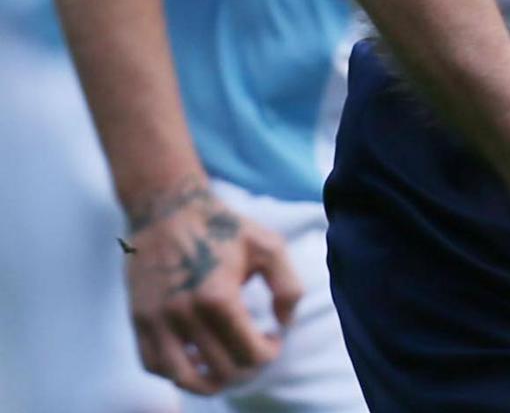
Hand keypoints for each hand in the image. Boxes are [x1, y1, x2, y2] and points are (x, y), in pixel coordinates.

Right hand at [121, 181, 302, 394]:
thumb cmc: (223, 227)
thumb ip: (288, 288)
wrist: (168, 209)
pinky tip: (196, 361)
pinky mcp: (138, 320)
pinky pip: (153, 365)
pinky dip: (176, 374)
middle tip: (255, 352)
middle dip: (247, 369)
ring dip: (211, 382)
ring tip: (227, 369)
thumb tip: (284, 325)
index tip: (273, 338)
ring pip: (183, 379)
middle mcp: (183, 315)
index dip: (270, 353)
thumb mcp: (270, 247)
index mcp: (218, 298)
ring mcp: (156, 321)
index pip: (250, 354)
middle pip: (221, 371)